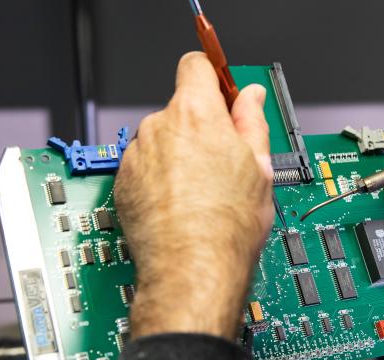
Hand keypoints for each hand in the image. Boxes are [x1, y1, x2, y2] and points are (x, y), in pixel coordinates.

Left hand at [115, 52, 272, 340]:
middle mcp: (158, 128)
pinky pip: (144, 170)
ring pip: (161, 143)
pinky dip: (160, 181)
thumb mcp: (260, 166)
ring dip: (178, 157)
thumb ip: (252, 120)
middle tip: (224, 161)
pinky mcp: (122, 186)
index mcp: (195, 113)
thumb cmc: (227, 226)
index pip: (196, 65)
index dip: (213, 76)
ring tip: (203, 193)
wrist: (193, 270)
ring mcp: (136, 158)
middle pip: (180, 109)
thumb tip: (251, 98)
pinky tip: (182, 206)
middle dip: (201, 128)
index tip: (223, 90)